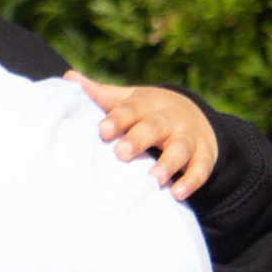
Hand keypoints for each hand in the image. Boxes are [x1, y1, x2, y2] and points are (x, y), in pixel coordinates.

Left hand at [74, 77, 218, 197]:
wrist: (194, 116)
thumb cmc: (148, 112)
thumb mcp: (128, 101)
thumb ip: (100, 95)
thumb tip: (68, 78)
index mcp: (147, 104)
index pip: (131, 108)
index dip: (118, 119)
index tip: (103, 131)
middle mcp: (168, 118)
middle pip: (154, 127)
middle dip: (139, 139)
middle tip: (122, 154)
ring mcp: (188, 137)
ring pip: (180, 148)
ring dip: (168, 163)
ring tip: (153, 179)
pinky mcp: (204, 156)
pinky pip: (200, 169)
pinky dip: (191, 181)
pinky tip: (177, 194)